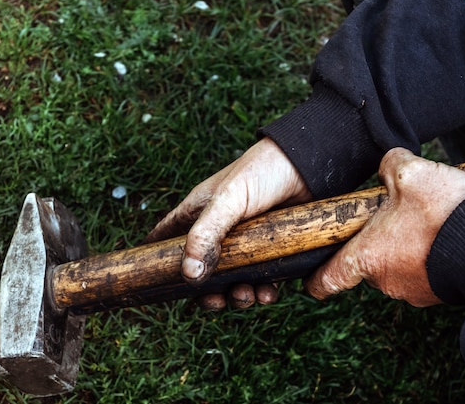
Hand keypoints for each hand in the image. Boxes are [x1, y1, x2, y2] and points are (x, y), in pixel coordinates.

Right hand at [145, 137, 311, 309]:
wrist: (311, 164)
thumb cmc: (263, 171)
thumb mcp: (229, 200)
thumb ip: (206, 234)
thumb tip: (188, 274)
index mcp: (198, 214)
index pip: (165, 238)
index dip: (155, 260)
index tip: (152, 283)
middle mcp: (218, 231)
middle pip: (199, 271)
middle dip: (205, 292)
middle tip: (216, 300)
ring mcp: (245, 243)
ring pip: (230, 280)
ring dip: (235, 296)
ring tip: (247, 295)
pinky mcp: (270, 251)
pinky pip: (260, 280)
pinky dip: (261, 292)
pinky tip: (269, 293)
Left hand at [305, 148, 464, 306]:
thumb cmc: (446, 213)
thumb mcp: (411, 174)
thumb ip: (389, 166)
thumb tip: (389, 165)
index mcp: (367, 256)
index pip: (328, 279)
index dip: (316, 280)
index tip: (311, 281)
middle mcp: (385, 281)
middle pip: (366, 262)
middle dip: (376, 241)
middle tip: (393, 217)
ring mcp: (413, 290)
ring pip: (395, 265)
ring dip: (403, 247)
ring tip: (423, 223)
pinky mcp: (437, 292)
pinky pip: (421, 271)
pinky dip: (425, 255)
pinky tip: (439, 234)